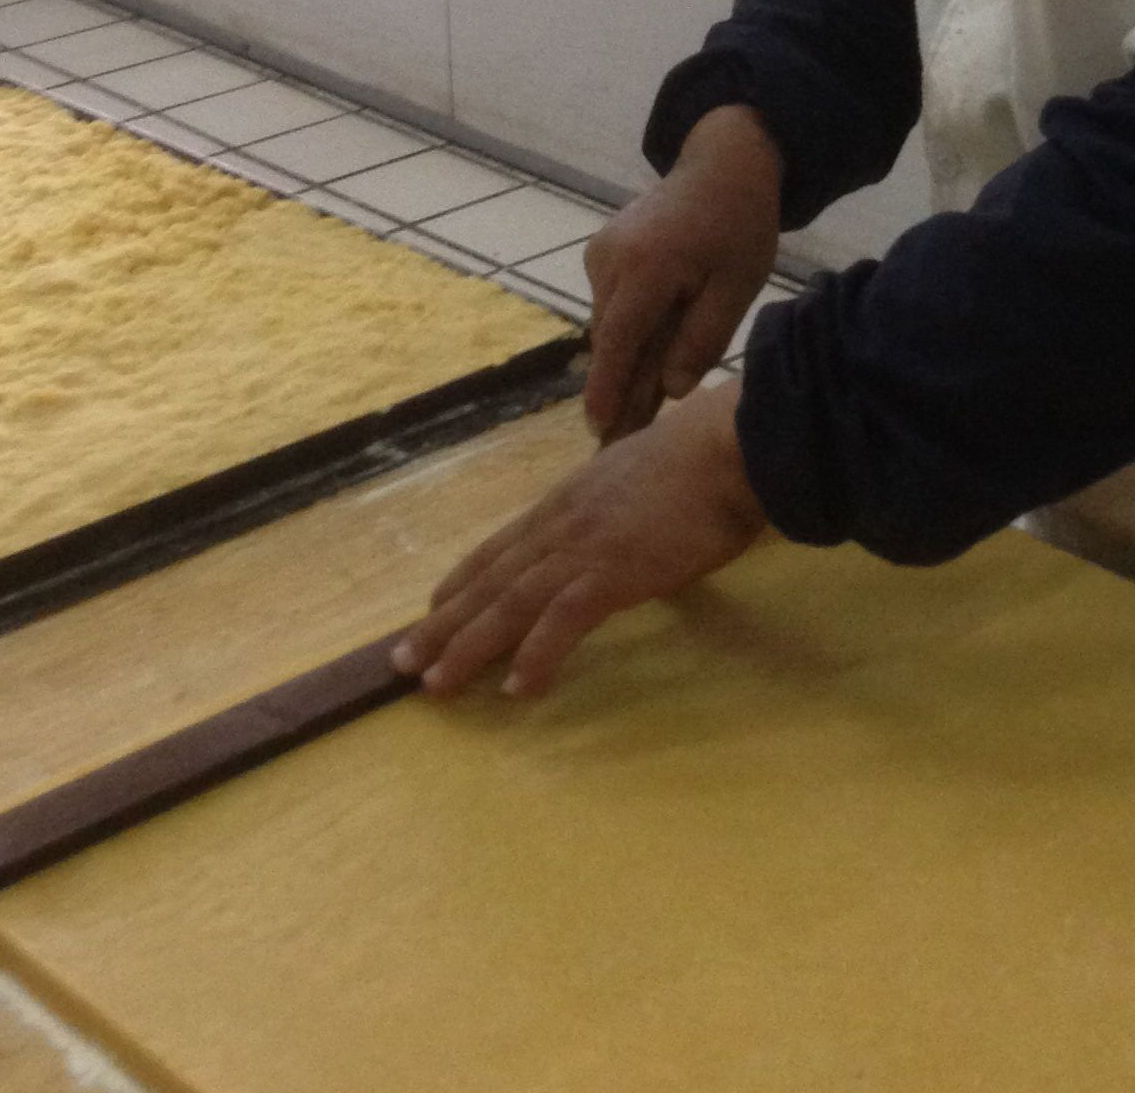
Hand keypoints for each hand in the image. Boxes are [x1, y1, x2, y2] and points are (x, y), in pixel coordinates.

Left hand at [391, 381, 764, 697]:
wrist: (730, 445)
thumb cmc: (704, 458)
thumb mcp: (640, 479)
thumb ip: (618, 508)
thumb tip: (621, 531)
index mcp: (569, 500)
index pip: (501, 546)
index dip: (463, 580)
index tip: (433, 607)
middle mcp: (562, 523)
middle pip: (491, 579)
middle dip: (444, 622)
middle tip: (403, 661)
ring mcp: (584, 547)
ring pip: (511, 603)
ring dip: (468, 646)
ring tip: (435, 684)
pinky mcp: (613, 572)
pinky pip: (564, 620)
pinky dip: (538, 654)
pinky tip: (517, 688)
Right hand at [581, 105, 781, 442]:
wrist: (721, 166)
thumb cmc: (738, 227)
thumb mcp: (736, 288)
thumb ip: (702, 339)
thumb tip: (670, 389)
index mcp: (646, 267)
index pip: (619, 341)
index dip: (607, 388)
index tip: (596, 429)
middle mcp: (610, 259)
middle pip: (611, 338)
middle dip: (619, 386)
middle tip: (623, 439)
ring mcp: (600, 253)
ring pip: (609, 324)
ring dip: (626, 357)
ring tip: (639, 405)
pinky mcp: (600, 251)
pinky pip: (611, 304)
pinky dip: (628, 328)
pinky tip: (650, 351)